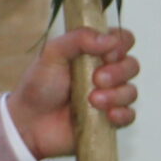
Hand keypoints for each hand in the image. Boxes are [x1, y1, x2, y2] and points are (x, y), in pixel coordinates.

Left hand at [7, 27, 139, 159]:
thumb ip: (78, 39)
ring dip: (116, 95)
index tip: (106, 53)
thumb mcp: (51, 54)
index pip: (123, 40)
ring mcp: (109, 96)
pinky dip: (122, 114)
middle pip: (131, 65)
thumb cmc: (39, 85)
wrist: (28, 122)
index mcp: (93, 52)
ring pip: (130, 91)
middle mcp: (105, 72)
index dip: (120, 45)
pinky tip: (108, 115)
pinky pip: (129, 116)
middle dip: (118, 71)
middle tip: (96, 79)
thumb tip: (109, 39)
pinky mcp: (109, 119)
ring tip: (92, 100)